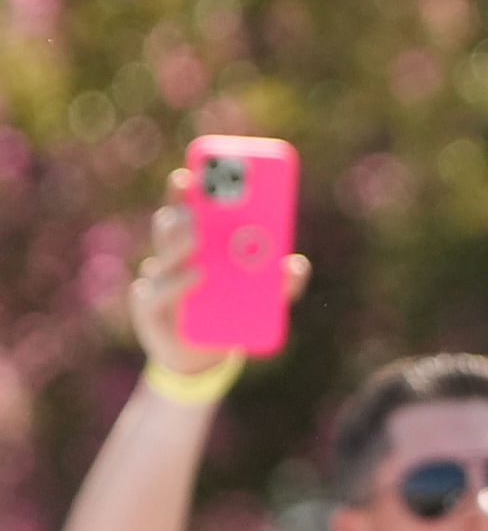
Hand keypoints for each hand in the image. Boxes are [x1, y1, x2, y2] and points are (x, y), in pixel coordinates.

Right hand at [130, 173, 310, 379]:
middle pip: (168, 229)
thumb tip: (296, 264)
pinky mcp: (148, 308)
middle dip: (181, 214)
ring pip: (161, 256)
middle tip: (199, 208)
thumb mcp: (262, 299)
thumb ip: (280, 282)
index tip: (190, 175)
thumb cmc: (228, 314)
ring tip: (197, 235)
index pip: (184, 211)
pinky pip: (158, 293)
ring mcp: (157, 282)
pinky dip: (178, 283)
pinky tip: (196, 276)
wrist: (202, 355)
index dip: (182, 192)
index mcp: (193, 247)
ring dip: (178, 243)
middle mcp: (170, 259)